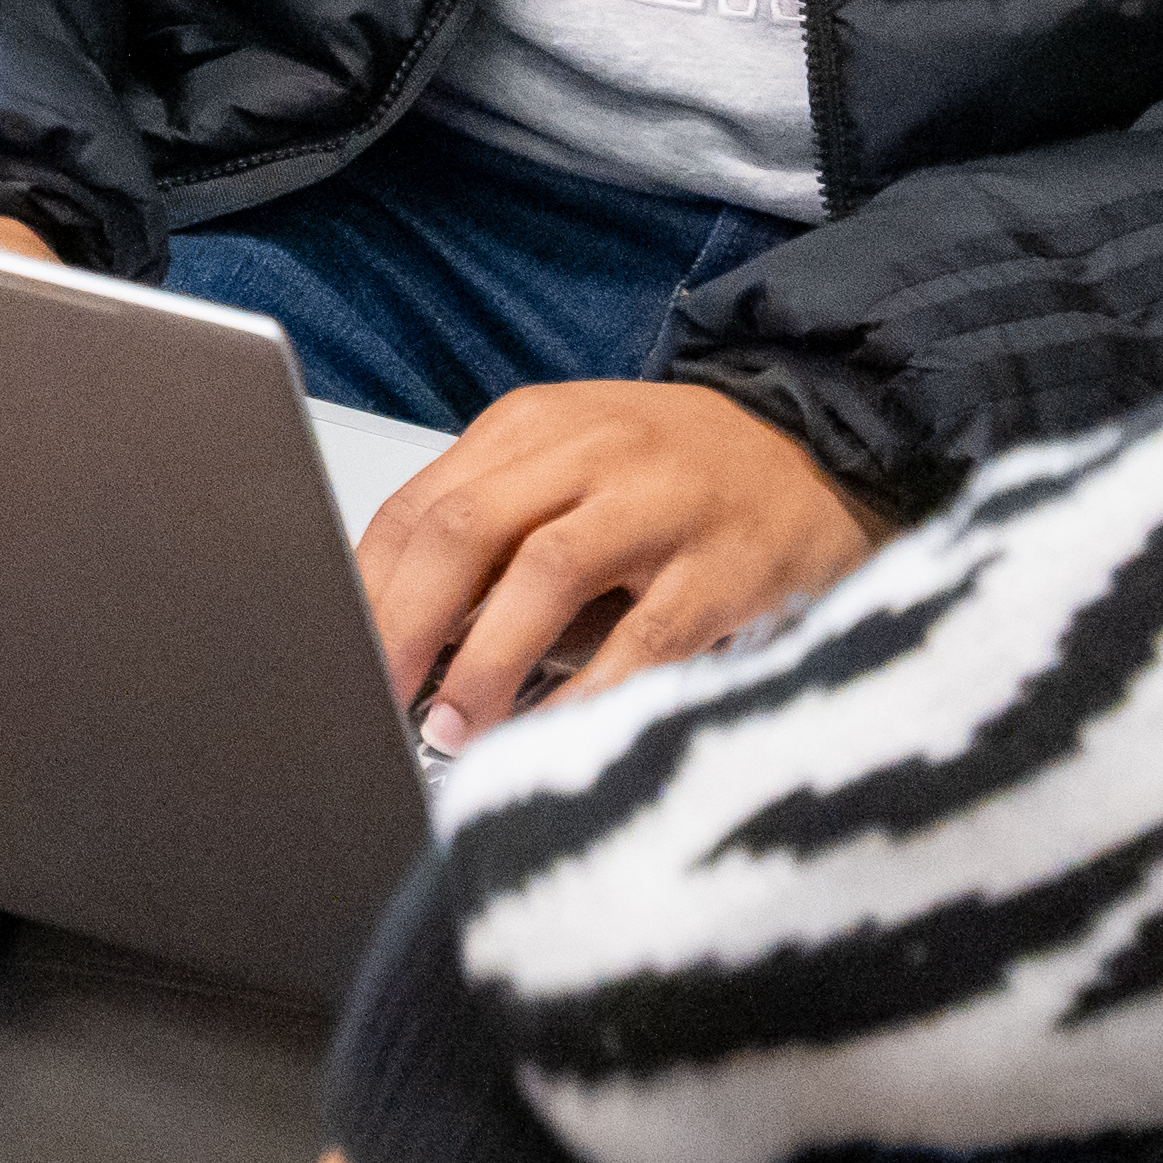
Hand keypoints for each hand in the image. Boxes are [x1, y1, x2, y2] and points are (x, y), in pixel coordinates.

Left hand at [361, 377, 880, 744]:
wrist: (826, 443)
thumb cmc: (678, 473)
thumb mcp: (571, 466)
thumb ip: (494, 529)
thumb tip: (404, 627)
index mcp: (530, 428)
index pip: (418, 506)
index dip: (369, 588)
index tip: (336, 652)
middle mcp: (589, 453)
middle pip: (464, 531)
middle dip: (406, 622)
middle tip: (380, 694)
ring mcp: (662, 505)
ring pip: (546, 575)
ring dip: (487, 662)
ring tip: (453, 728)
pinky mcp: (731, 566)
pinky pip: (648, 638)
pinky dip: (593, 692)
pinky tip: (557, 734)